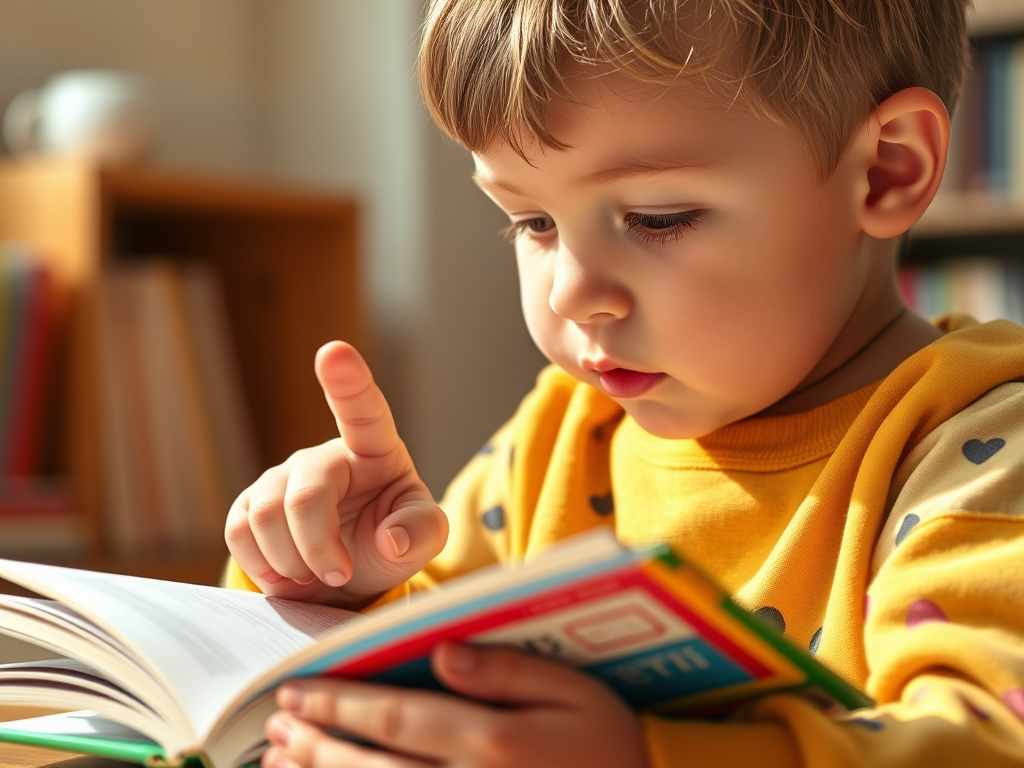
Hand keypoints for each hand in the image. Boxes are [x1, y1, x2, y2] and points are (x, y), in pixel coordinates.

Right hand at [225, 341, 447, 606]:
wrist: (352, 574)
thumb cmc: (392, 540)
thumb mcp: (422, 539)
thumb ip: (421, 533)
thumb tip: (392, 540)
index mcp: (375, 448)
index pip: (362, 409)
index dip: (347, 381)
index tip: (333, 352)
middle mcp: (323, 455)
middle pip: (304, 497)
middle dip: (318, 548)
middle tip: (340, 576)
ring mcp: (281, 477)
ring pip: (265, 518)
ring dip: (292, 563)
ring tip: (316, 576)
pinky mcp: (249, 504)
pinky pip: (239, 533)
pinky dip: (264, 567)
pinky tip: (288, 575)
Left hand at [261, 643, 649, 767]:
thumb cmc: (613, 740)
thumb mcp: (578, 691)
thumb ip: (510, 670)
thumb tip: (442, 652)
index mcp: (494, 743)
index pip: (396, 718)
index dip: (340, 703)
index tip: (295, 690)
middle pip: (371, 766)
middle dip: (316, 743)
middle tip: (274, 724)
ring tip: (281, 759)